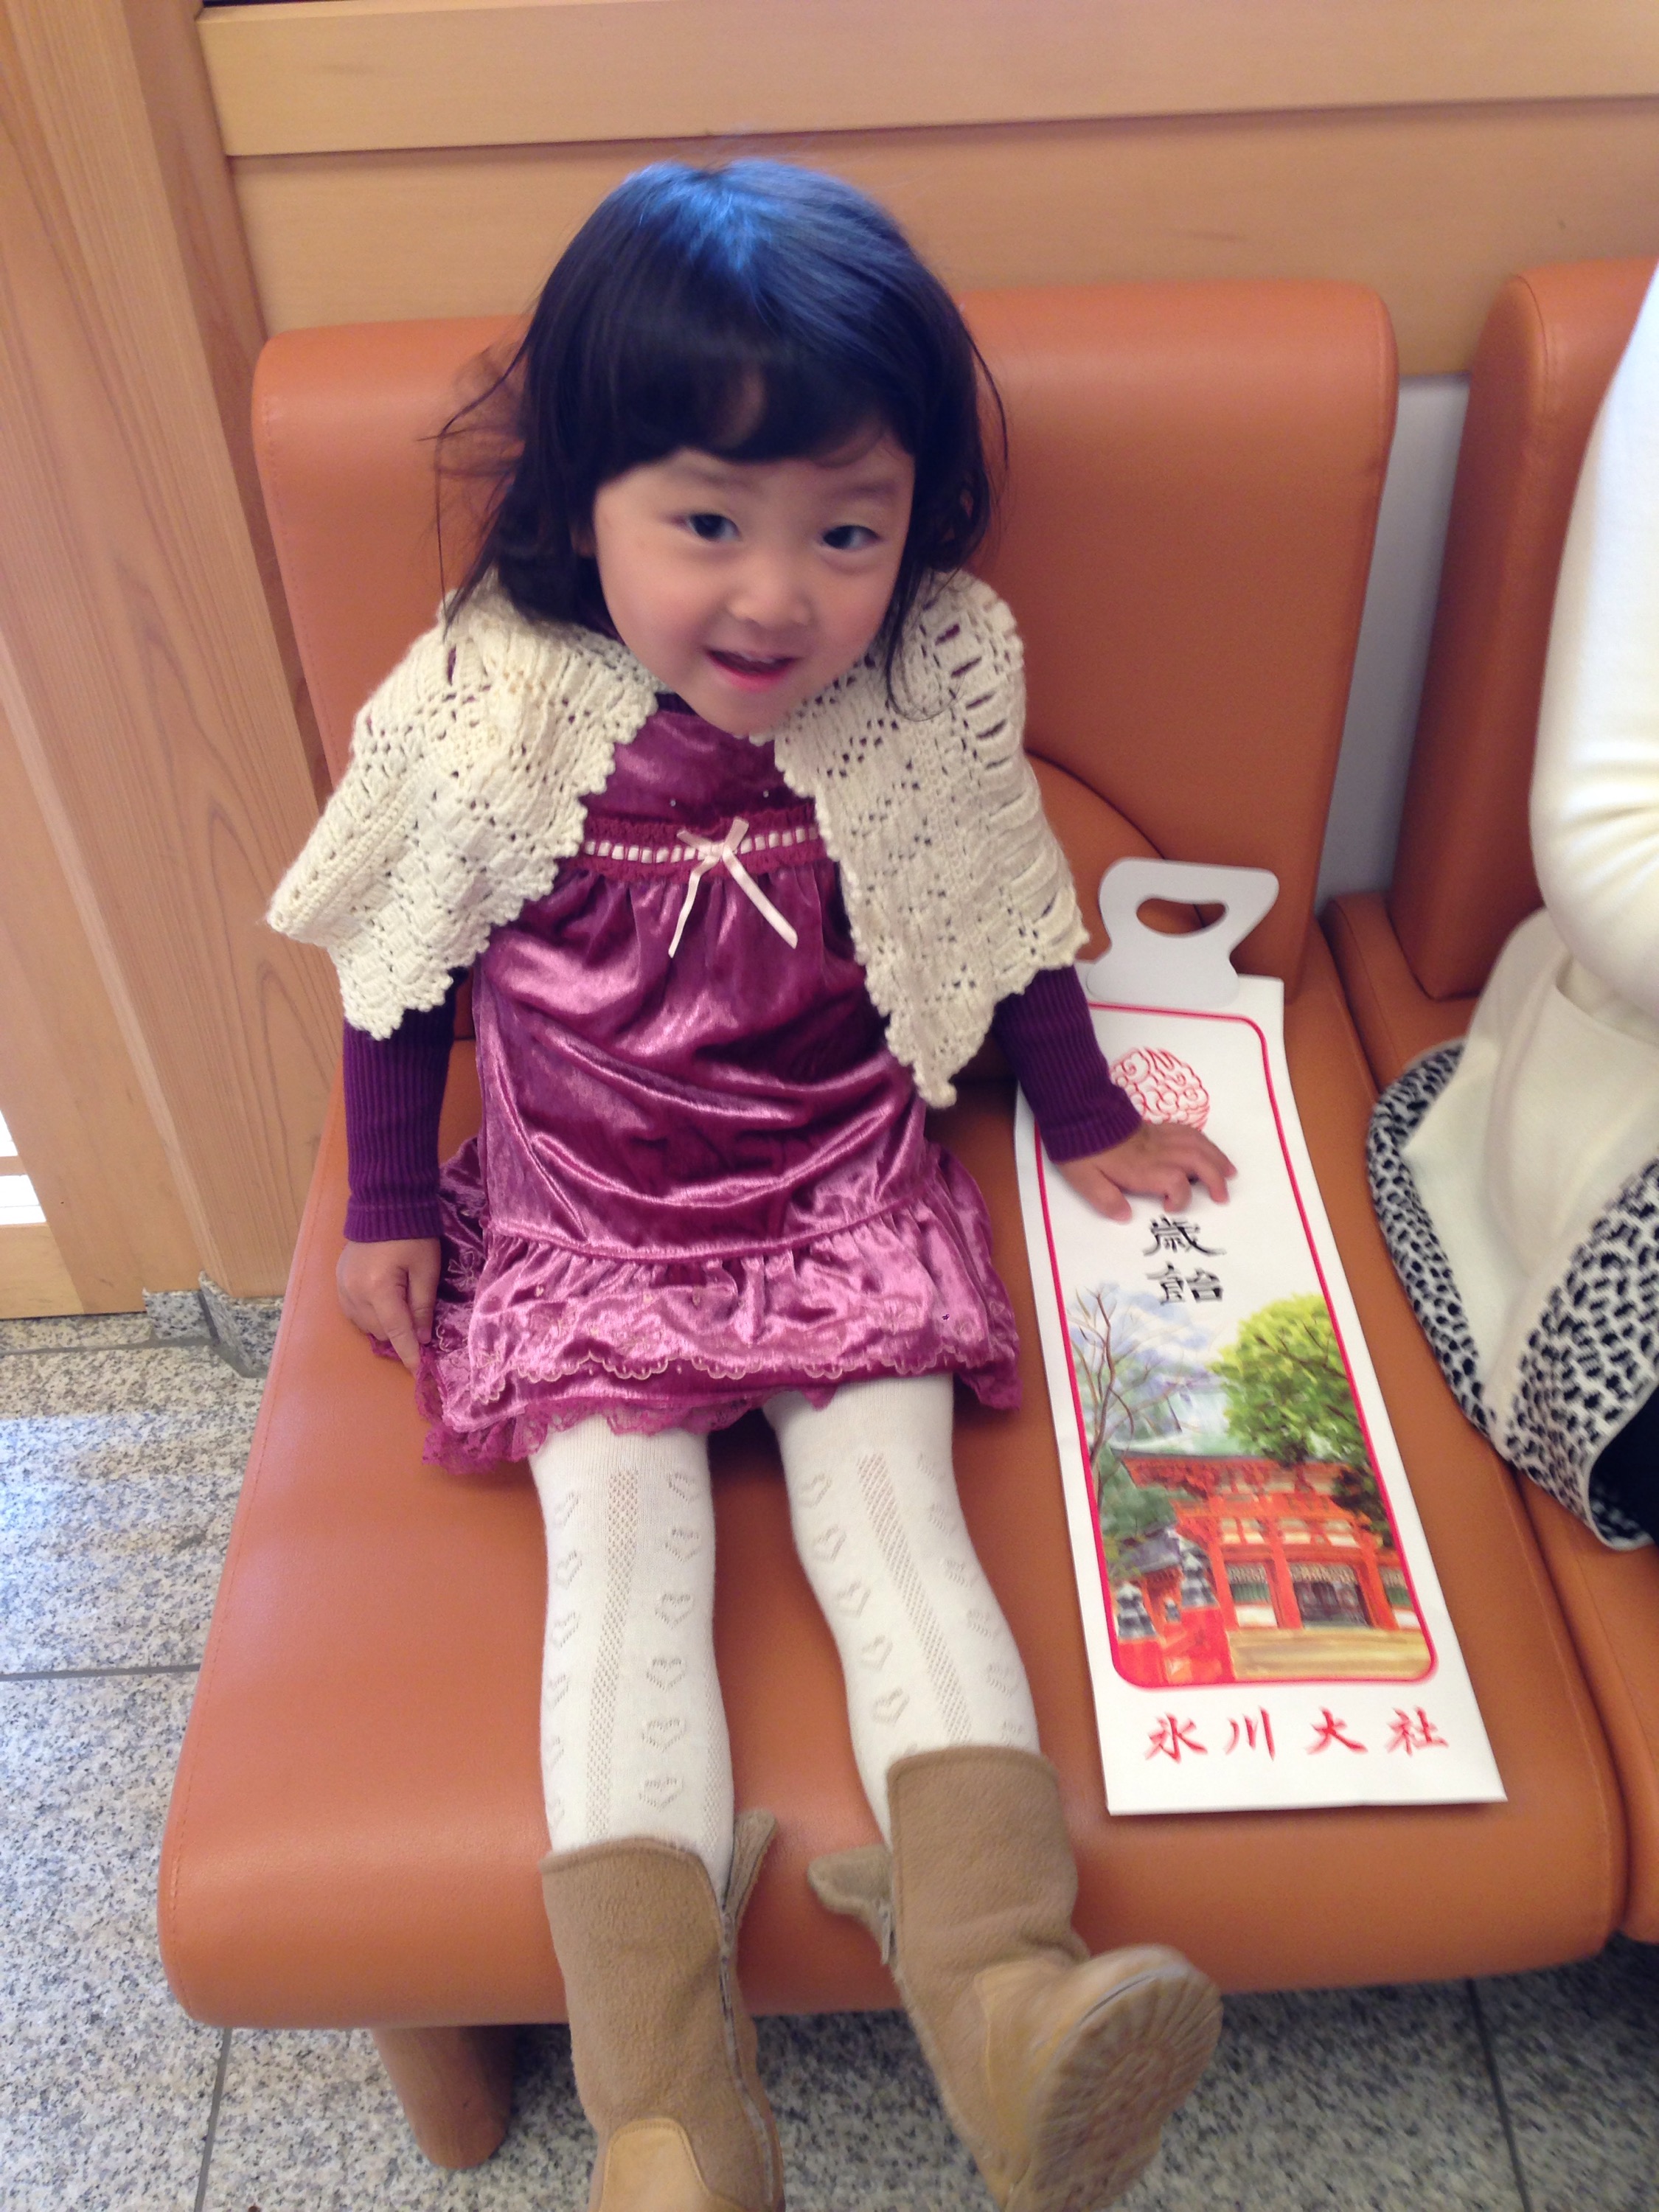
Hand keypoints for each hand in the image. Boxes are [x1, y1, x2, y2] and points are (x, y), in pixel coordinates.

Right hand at [337, 1237, 440, 1371]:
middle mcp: (354, 1293)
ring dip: (385, 1326)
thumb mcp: (426, 1269)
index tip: (419, 1372)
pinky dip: (370, 1316)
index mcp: (378, 1289)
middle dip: (400, 1334)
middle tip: (419, 1326)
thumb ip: (422, 1305)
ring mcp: (342, 1289)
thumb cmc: (412, 1235)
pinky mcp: (338, 1283)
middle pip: (380, 1331)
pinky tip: (383, 1305)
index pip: (396, 1331)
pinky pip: (354, 1313)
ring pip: (366, 1325)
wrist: (383, 1205)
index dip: (409, 1353)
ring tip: (401, 1310)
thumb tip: (422, 1338)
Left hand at [1056, 1120, 1235, 1223]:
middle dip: (1215, 1178)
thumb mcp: (1084, 1180)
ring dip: (1217, 1158)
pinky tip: (1208, 1148)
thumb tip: (1126, 1216)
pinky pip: (1186, 1130)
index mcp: (1141, 1168)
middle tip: (1223, 1196)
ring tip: (1229, 1172)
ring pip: (1197, 1143)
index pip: (1174, 1181)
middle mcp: (1156, 1152)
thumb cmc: (1080, 1150)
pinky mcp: (1155, 1128)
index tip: (1168, 1208)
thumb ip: (1105, 1199)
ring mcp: (1158, 1137)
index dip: (1180, 1198)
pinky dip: (1203, 1140)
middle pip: (1197, 1160)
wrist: (1077, 1113)